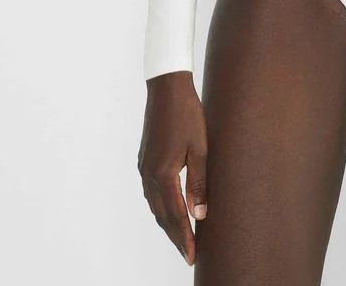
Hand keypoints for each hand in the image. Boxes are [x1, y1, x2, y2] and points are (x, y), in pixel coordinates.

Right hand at [138, 71, 208, 265]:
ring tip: (181, 236)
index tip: (192, 256)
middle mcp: (149, 174)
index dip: (184, 238)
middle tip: (188, 254)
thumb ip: (199, 183)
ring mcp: (144, 167)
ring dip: (167, 222)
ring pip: (155, 205)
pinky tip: (169, 208)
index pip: (174, 216)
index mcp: (163, 174)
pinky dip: (161, 206)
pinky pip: (151, 192)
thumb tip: (200, 215)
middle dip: (175, 236)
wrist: (167, 88)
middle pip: (162, 215)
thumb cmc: (188, 114)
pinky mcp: (145, 160)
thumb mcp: (200, 148)